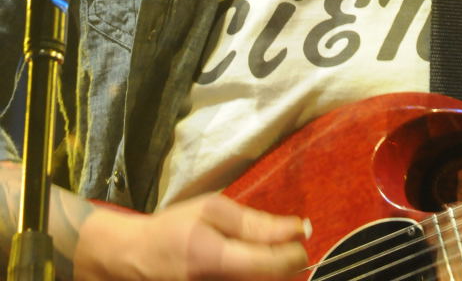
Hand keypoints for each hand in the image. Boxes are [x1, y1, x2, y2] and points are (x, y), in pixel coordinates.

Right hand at [74, 191, 308, 280]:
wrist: (137, 259)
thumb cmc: (176, 227)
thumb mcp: (212, 210)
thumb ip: (255, 222)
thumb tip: (299, 228)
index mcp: (216, 260)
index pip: (272, 266)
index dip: (294, 251)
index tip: (300, 234)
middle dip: (285, 263)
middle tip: (283, 243)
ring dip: (270, 272)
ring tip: (261, 253)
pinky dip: (255, 276)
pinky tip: (249, 264)